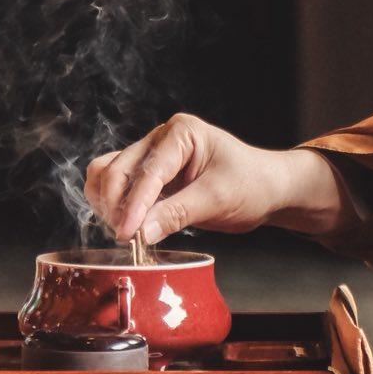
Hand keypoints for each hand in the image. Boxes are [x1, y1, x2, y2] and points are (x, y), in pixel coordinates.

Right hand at [85, 113, 354, 245]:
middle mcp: (159, 139)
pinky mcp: (146, 176)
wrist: (265, 189)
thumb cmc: (250, 184)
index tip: (128, 234)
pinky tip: (123, 225)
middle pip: (118, 169)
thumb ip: (178, 213)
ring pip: (107, 175)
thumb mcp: (218, 199)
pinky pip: (114, 186)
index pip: (148, 170)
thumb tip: (142, 233)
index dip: (135, 204)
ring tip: (126, 233)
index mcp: (181, 133)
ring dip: (107, 204)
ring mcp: (150, 155)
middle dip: (117, 205)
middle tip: (128, 240)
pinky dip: (110, 205)